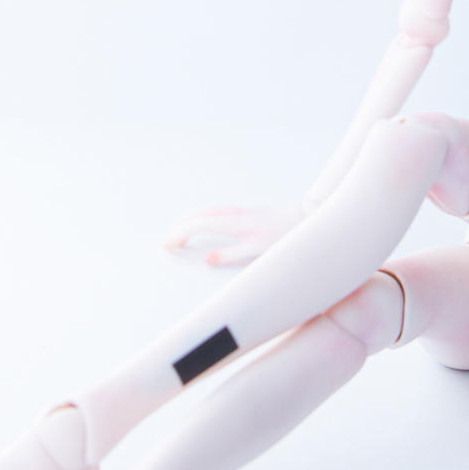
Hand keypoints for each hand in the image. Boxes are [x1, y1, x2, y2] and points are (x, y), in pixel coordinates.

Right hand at [163, 203, 306, 266]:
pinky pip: (212, 211)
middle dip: (178, 226)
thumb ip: (231, 255)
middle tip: (167, 241)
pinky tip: (198, 226)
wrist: (302, 219)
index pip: (198, 224)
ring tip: (177, 233)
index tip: (168, 245)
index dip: (180, 234)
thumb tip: (206, 259)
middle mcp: (232, 213)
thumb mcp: (257, 251)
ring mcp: (236, 211)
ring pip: (204, 210)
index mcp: (233, 222)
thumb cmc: (282, 237)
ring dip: (187, 220)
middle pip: (197, 213)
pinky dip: (198, 217)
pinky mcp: (241, 212)